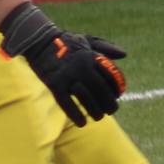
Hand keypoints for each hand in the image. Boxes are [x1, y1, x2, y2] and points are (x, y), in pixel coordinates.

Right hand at [0, 1, 127, 125]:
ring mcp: (68, 76)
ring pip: (86, 99)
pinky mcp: (55, 84)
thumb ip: (106, 47)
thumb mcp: (87, 40)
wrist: (39, 41)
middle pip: (101, 91)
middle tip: (111, 111)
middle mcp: (82, 67)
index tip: (118, 96)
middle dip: (109, 104)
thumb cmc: (66, 42)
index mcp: (91, 56)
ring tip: (98, 117)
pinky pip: (67, 104)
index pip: (111, 76)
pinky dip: (76, 115)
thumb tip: (124, 54)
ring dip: (95, 112)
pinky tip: (82, 123)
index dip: (117, 88)